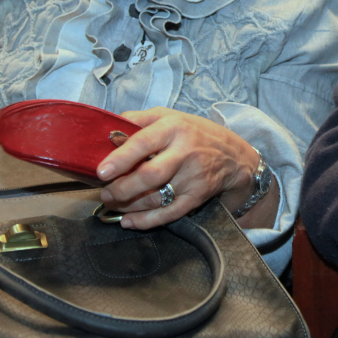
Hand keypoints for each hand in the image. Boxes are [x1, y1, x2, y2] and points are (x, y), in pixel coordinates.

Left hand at [95, 107, 276, 229]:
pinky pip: (168, 213)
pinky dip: (146, 221)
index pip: (144, 142)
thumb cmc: (196, 134)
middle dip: (122, 188)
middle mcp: (185, 152)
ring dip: (129, 205)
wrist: (235, 157)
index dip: (121, 158)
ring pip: (156, 197)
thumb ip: (140, 120)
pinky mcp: (197, 197)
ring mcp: (192, 177)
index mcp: (174, 127)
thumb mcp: (171, 116)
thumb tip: (108, 131)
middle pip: (149, 175)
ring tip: (113, 203)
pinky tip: (129, 221)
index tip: (101, 172)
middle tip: (105, 193)